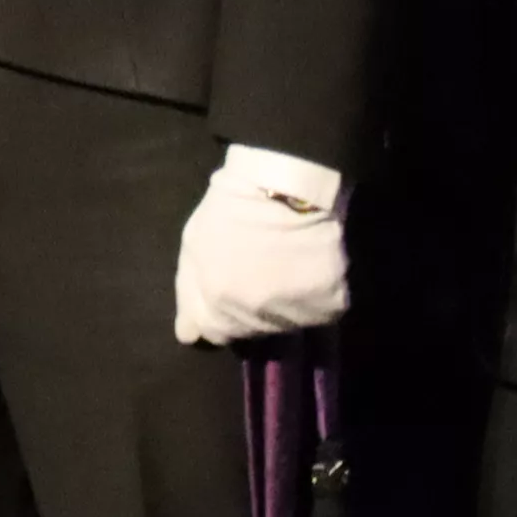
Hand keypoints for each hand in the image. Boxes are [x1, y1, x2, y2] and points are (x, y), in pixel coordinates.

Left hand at [173, 146, 349, 345]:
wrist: (287, 182)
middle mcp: (252, 319)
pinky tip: (311, 268)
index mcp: (214, 304)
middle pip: (249, 330)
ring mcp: (293, 315)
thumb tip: (188, 335)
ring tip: (286, 268)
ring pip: (284, 324)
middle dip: (249, 308)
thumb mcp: (194, 242)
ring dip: (283, 305)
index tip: (230, 290)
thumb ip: (188, 291)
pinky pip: (321, 312)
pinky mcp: (329, 306)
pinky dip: (316, 296)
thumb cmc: (232, 204)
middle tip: (260, 273)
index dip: (219, 312)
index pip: (215, 331)